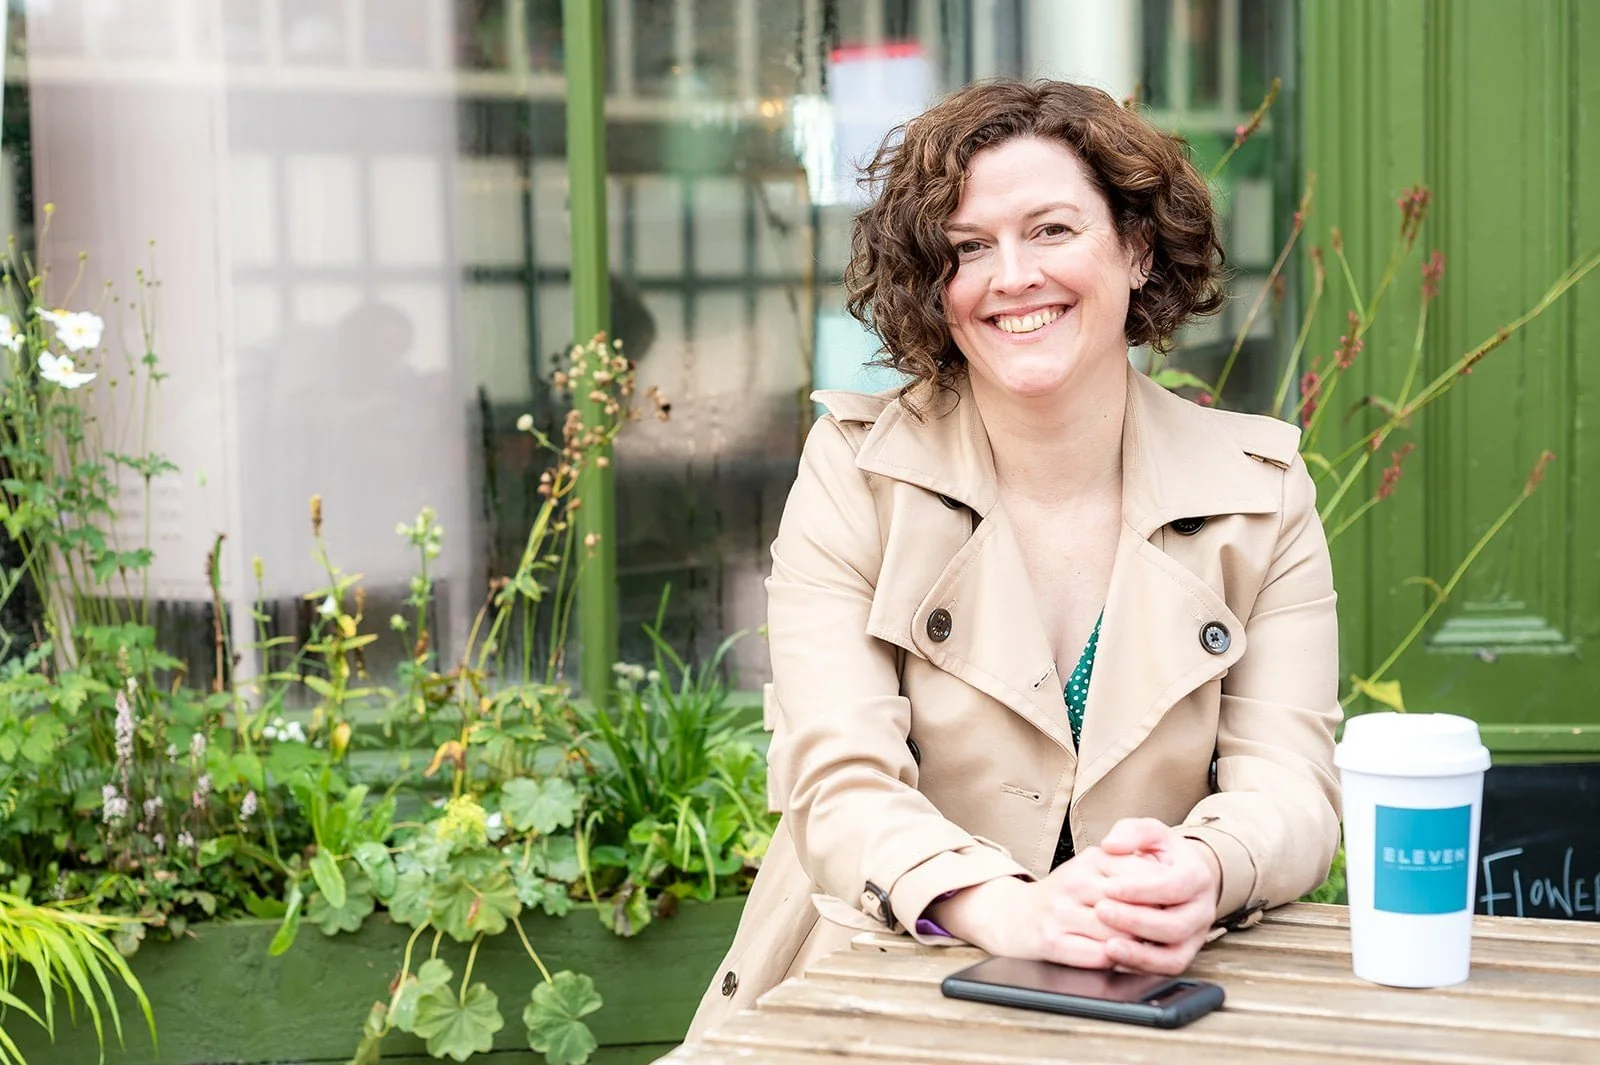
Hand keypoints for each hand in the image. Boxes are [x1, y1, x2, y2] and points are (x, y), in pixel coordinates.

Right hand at [926, 845, 1164, 968]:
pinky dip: (1116, 960)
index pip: (1143, 877)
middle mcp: (1075, 882)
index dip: (1163, 896)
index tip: (1173, 905)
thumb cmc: (1064, 894)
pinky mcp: (1052, 940)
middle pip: (1134, 907)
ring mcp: (1062, 912)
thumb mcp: (1093, 867)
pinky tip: (1121, 957)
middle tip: (1167, 931)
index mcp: (1091, 859)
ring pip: (1119, 934)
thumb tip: (1164, 888)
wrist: (1013, 916)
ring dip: (1137, 945)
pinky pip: (1098, 956)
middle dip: (1153, 922)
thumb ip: (1127, 867)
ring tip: (1146, 946)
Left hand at [1092, 817, 1220, 974]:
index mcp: (1197, 876)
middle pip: (1175, 925)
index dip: (1140, 889)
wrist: (1181, 876)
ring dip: (1139, 953)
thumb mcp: (1150, 832)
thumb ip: (1131, 832)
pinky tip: (1117, 959)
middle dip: (1135, 920)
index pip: (1174, 886)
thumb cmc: (1163, 855)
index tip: (1108, 887)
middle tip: (1101, 911)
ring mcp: (1196, 936)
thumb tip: (1111, 845)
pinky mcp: (1185, 954)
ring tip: (1107, 945)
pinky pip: (1168, 969)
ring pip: (1174, 954)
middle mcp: (1202, 909)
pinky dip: (1143, 967)